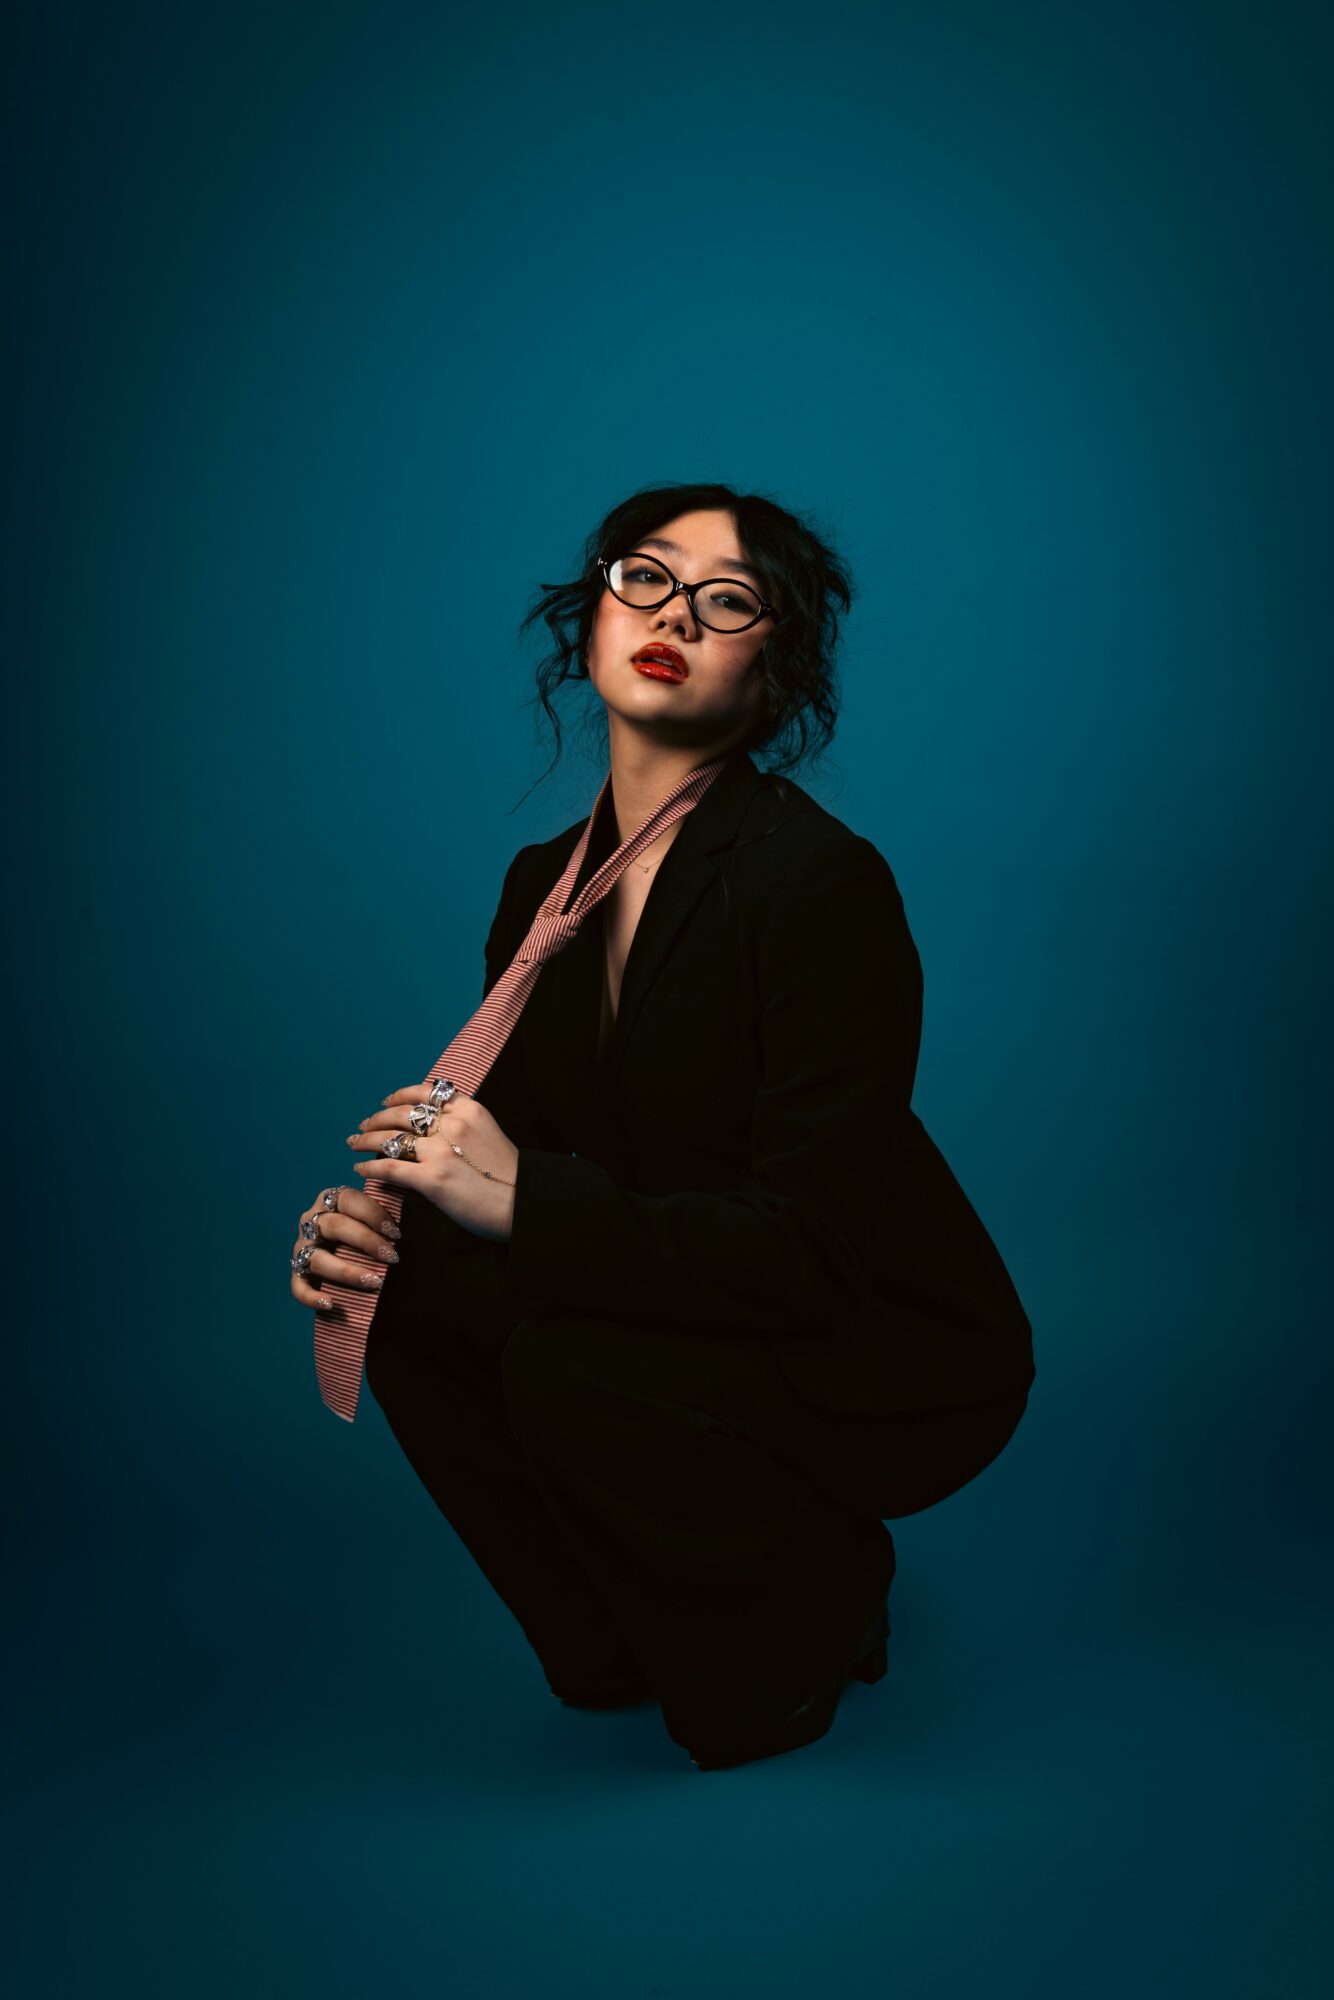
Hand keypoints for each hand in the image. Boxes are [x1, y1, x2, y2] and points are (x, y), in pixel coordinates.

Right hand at [290, 1184, 400, 1311]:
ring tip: (374, 1282)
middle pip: (335, 1226)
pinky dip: (311, 1296)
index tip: (397, 1233)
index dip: (373, 1214)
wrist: (350, 1253)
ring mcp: (302, 1247)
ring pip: (318, 1258)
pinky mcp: (297, 1273)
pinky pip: (298, 1286)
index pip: (348, 1199)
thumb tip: (420, 1205)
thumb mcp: (375, 1218)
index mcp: (331, 1200)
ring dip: (347, 1271)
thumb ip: (387, 1212)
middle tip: (393, 1257)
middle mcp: (312, 1220)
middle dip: (366, 1241)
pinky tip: (330, 1303)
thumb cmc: (370, 1232)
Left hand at [346, 1084, 518, 1242]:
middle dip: (377, 1119)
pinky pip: (390, 1168)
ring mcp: (441, 1151)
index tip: (387, 1101)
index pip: (426, 1093)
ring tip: (355, 1144)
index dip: (401, 1096)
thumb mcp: (490, 1136)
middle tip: (363, 1126)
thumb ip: (464, 1129)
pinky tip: (360, 1170)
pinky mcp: (432, 1179)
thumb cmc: (511, 1178)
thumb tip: (434, 1132)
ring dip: (367, 1140)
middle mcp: (452, 1125)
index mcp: (469, 1110)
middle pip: (403, 1114)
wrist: (524, 1205)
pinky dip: (370, 1168)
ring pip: (391, 1138)